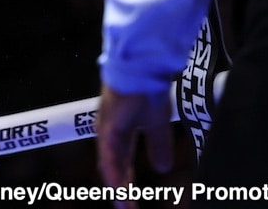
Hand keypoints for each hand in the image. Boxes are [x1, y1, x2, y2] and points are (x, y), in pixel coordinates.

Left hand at [96, 84, 173, 208]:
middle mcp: (108, 134)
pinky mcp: (106, 128)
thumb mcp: (156, 125)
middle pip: (112, 169)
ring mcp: (105, 131)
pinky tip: (119, 190)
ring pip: (109, 166)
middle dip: (120, 191)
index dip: (125, 183)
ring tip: (125, 208)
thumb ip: (158, 145)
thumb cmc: (148, 92)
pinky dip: (114, 175)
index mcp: (119, 133)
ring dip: (117, 189)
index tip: (131, 203)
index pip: (120, 164)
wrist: (144, 71)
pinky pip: (109, 156)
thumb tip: (162, 168)